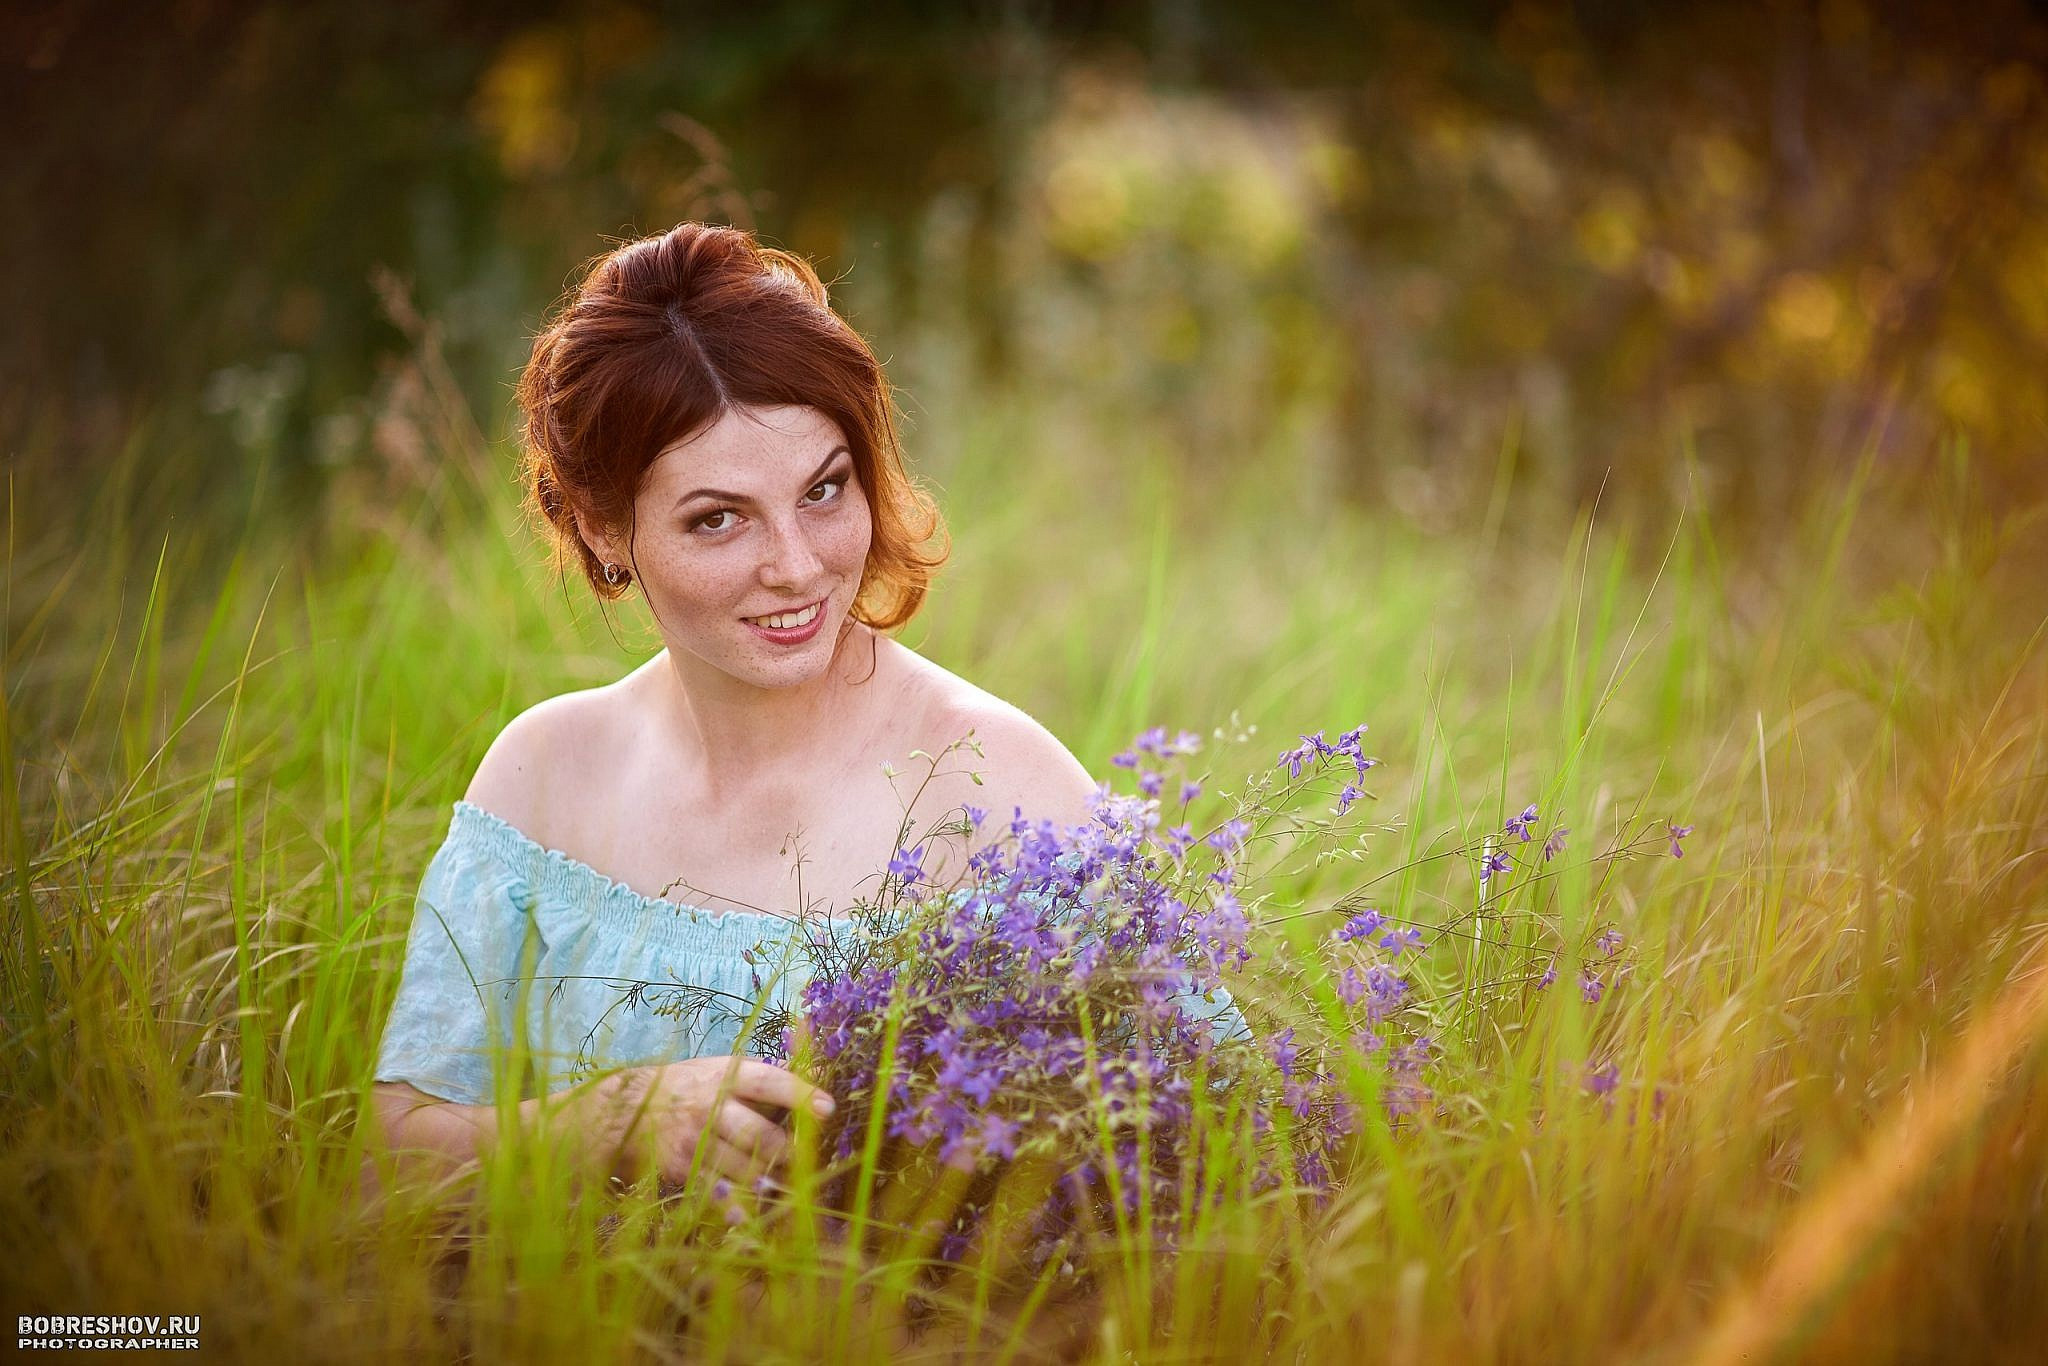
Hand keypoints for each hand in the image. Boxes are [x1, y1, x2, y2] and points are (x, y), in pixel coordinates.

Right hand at [606, 1056, 835, 1191]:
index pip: (769, 1082)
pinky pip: (718, 1192)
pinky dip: (737, 1206)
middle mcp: (711, 1107)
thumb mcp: (724, 1070)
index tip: (828, 1108)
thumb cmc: (691, 1086)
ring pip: (747, 1169)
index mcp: (726, 1076)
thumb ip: (768, 1077)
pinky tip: (750, 1216)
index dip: (800, 1095)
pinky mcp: (683, 1169)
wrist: (629, 1109)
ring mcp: (696, 1140)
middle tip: (803, 1158)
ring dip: (771, 1179)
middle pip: (762, 1135)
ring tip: (782, 1181)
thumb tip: (820, 1077)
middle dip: (789, 1152)